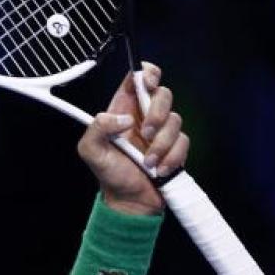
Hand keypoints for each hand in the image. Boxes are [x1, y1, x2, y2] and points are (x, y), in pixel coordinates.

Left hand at [76, 63, 189, 215]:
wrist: (130, 200)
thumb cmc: (109, 174)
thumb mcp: (90, 151)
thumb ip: (97, 128)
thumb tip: (123, 119)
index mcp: (123, 109)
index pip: (138, 78)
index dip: (147, 73)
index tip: (148, 83)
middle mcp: (144, 116)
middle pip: (163, 94)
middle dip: (157, 113)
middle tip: (146, 134)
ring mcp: (162, 130)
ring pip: (175, 119)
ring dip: (162, 143)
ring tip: (148, 162)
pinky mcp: (176, 146)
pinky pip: (183, 141)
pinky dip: (172, 157)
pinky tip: (159, 169)